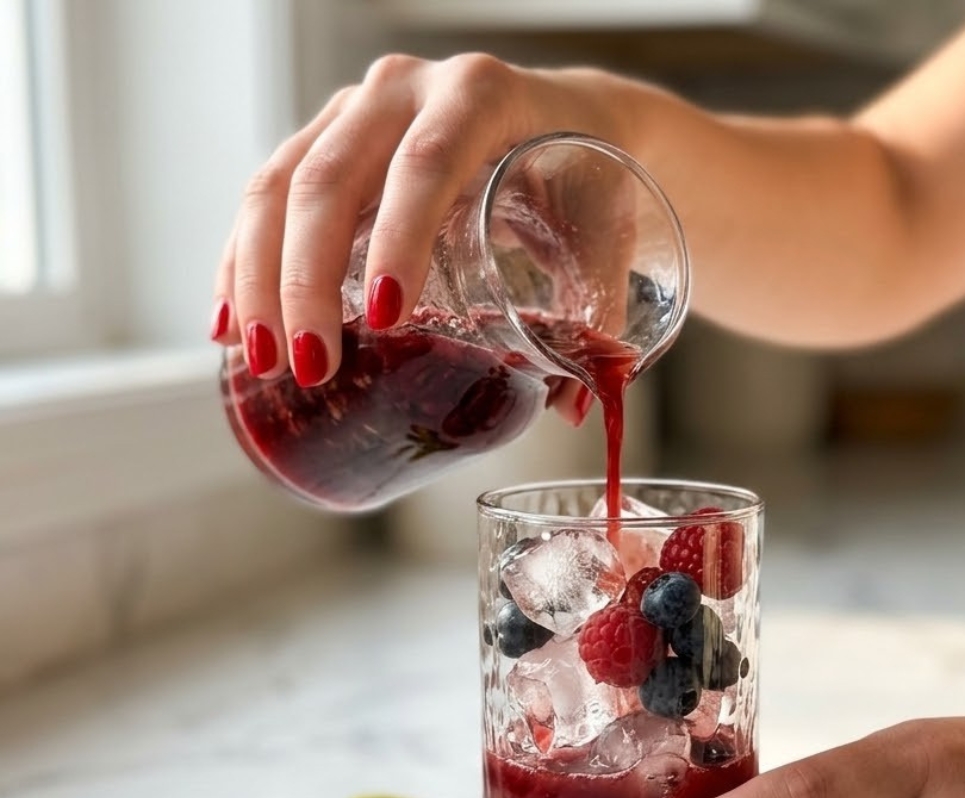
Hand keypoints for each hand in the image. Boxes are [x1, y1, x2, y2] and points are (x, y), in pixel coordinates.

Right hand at [210, 54, 638, 385]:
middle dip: (307, 281)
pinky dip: (242, 261)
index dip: (399, 240)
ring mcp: (354, 110)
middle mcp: (404, 89)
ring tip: (262, 362)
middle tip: (310, 367)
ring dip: (259, 280)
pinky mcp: (323, 139)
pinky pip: (264, 197)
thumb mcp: (602, 235)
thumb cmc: (584, 178)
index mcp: (480, 96)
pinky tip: (230, 324)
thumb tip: (572, 409)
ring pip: (278, 186)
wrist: (565, 119)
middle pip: (330, 180)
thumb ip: (597, 318)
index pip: (427, 165)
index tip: (386, 320)